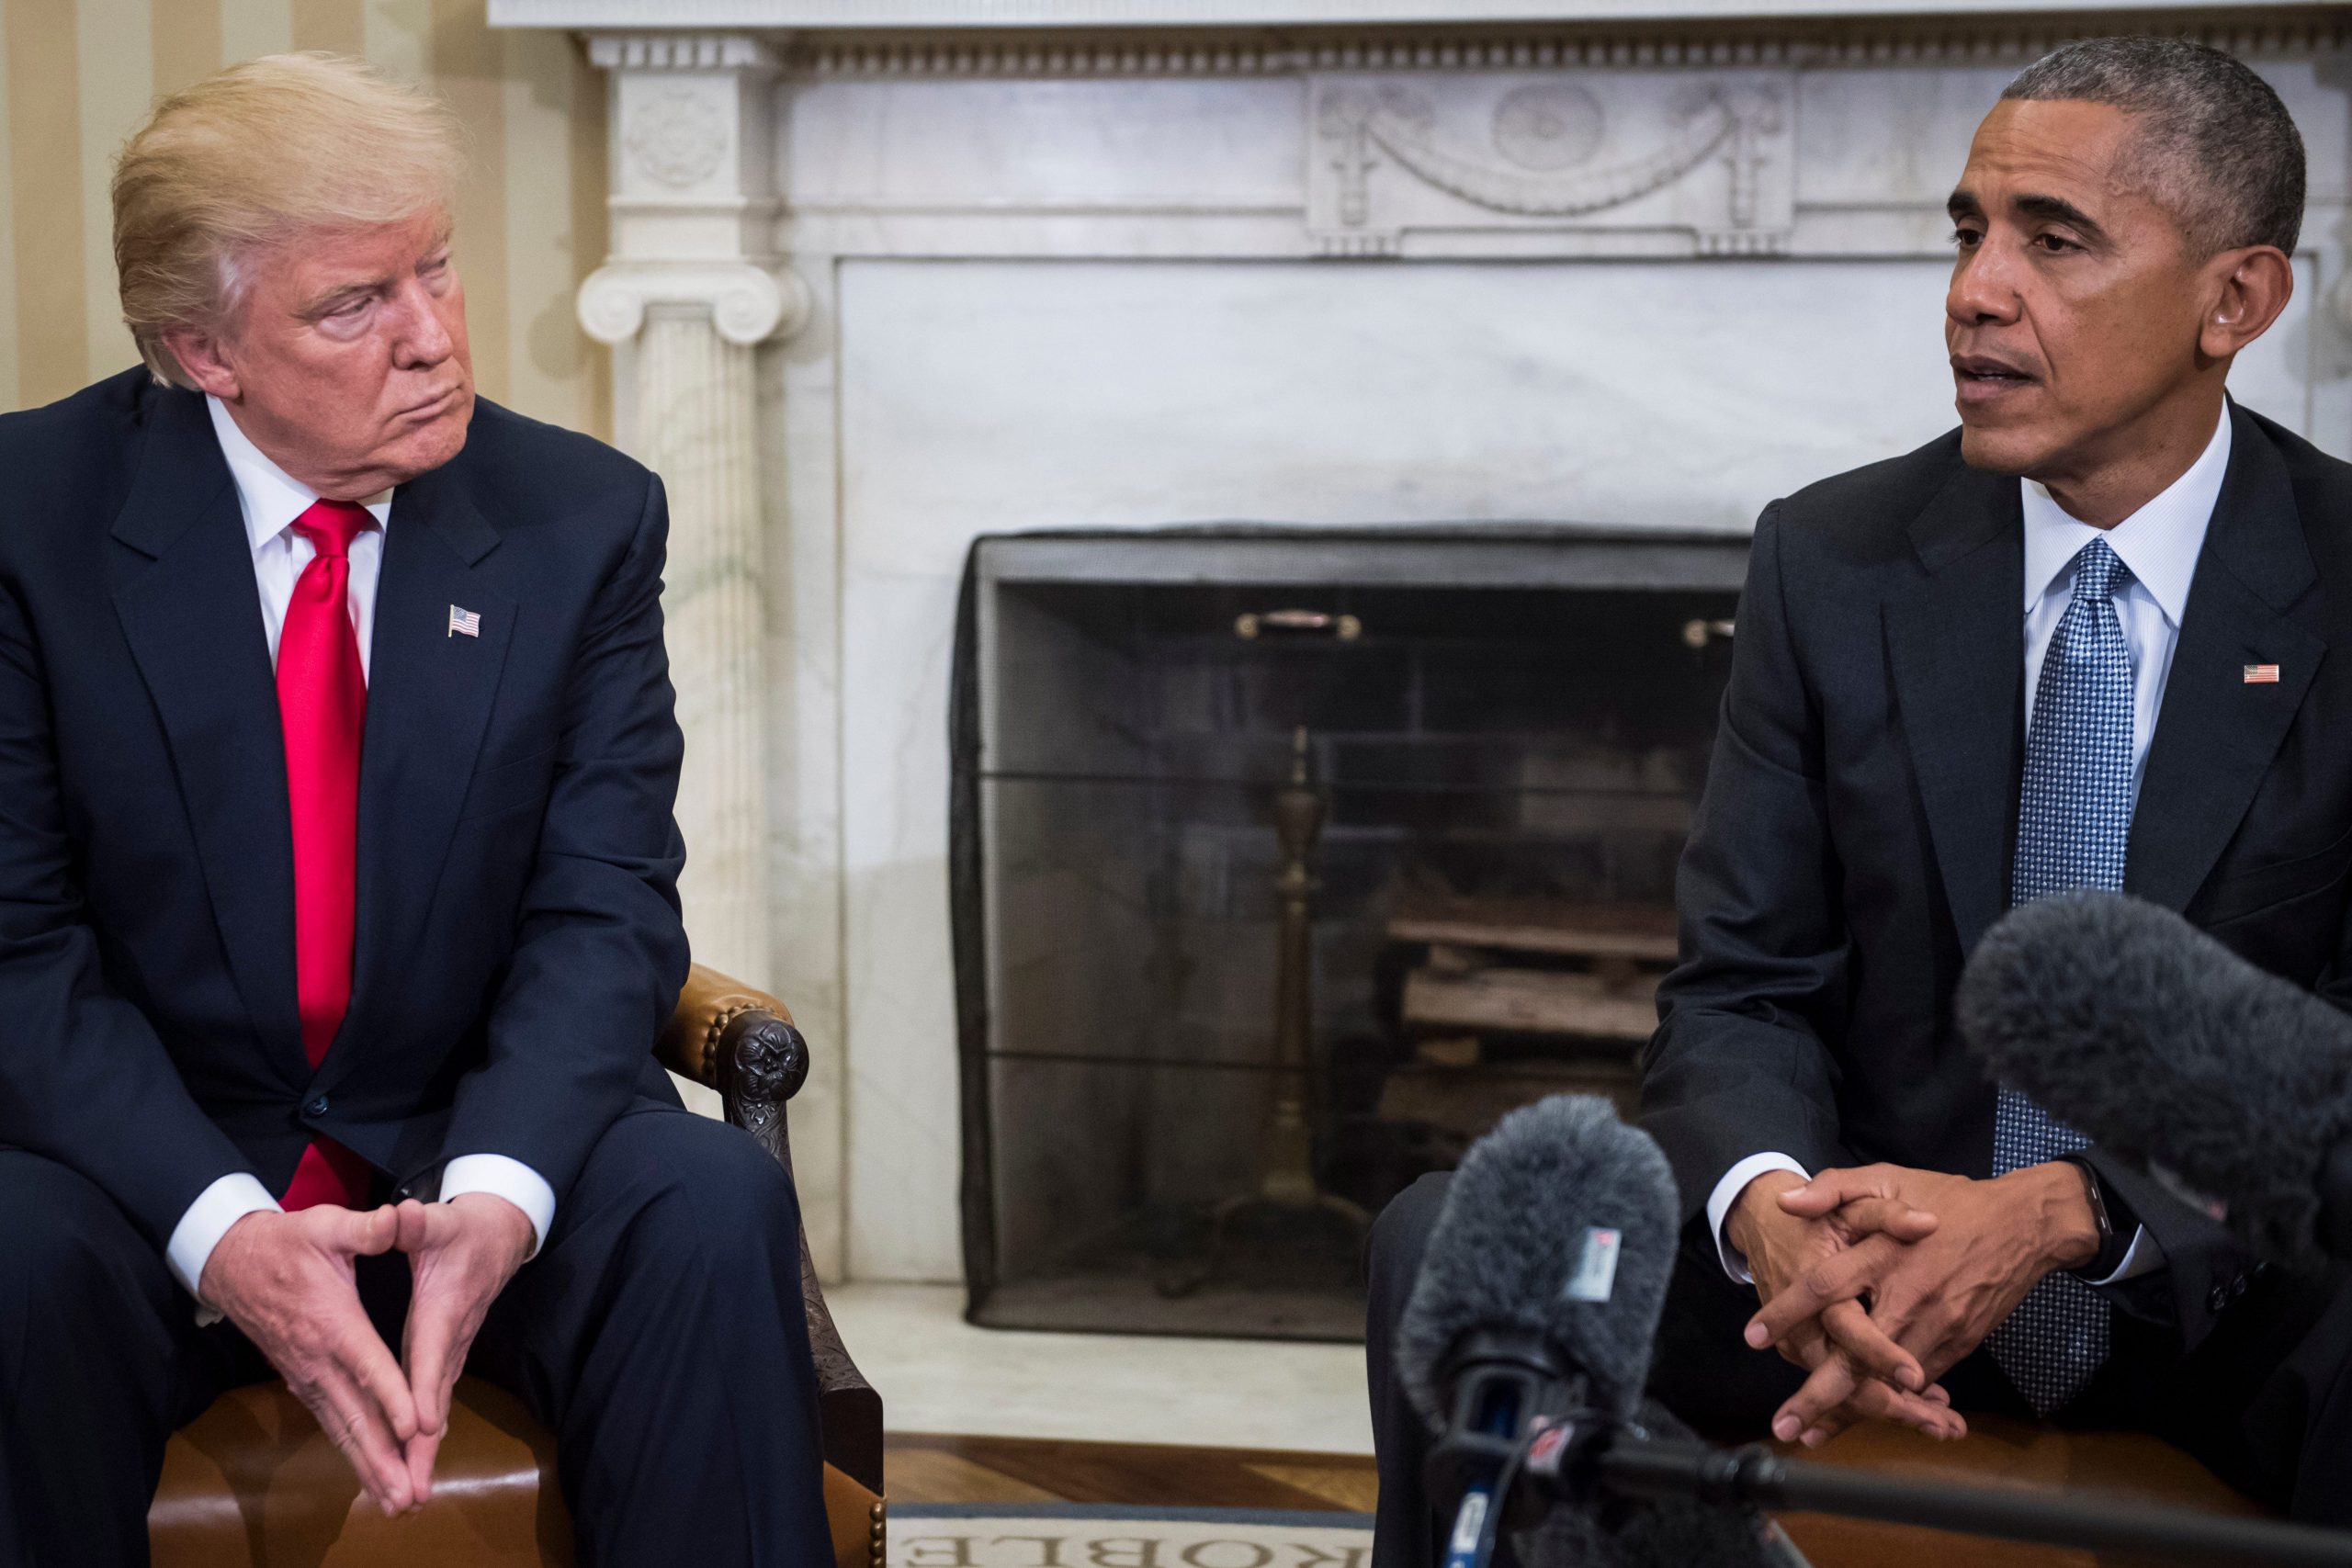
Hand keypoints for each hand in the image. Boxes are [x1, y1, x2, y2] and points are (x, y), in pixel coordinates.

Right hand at [199, 1205, 421, 1514]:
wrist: (232, 1261)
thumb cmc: (286, 1241)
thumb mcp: (327, 1224)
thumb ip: (366, 1228)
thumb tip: (399, 1216)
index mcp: (332, 1322)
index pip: (368, 1365)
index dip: (391, 1397)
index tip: (414, 1429)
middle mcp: (318, 1359)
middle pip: (355, 1415)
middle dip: (384, 1457)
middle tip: (410, 1495)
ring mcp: (306, 1375)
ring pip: (341, 1428)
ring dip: (368, 1466)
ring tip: (396, 1501)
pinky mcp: (301, 1381)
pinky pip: (330, 1423)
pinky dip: (350, 1452)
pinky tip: (369, 1476)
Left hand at [393, 1194, 534, 1501]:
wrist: (500, 1234)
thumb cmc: (465, 1228)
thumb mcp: (442, 1219)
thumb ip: (419, 1222)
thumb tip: (404, 1215)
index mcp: (444, 1306)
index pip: (431, 1352)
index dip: (425, 1389)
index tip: (420, 1427)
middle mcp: (452, 1336)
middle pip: (437, 1395)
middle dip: (425, 1445)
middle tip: (413, 1488)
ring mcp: (454, 1349)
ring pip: (439, 1404)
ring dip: (426, 1449)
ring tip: (412, 1491)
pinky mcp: (450, 1354)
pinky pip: (436, 1398)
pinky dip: (427, 1434)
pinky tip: (415, 1460)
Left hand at [1748, 1162, 2099, 1441]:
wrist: (2022, 1225)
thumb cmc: (1949, 1199)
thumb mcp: (1887, 1176)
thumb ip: (1833, 1188)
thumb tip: (1785, 1202)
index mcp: (1883, 1254)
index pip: (1824, 1288)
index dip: (1786, 1313)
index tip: (1753, 1338)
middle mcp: (1908, 1297)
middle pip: (1856, 1355)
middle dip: (1819, 1395)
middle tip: (1785, 1423)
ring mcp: (1936, 1326)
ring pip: (1887, 1380)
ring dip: (1852, 1411)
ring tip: (1813, 1435)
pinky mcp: (1958, 1343)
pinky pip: (1919, 1382)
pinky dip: (1893, 1404)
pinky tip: (1864, 1420)